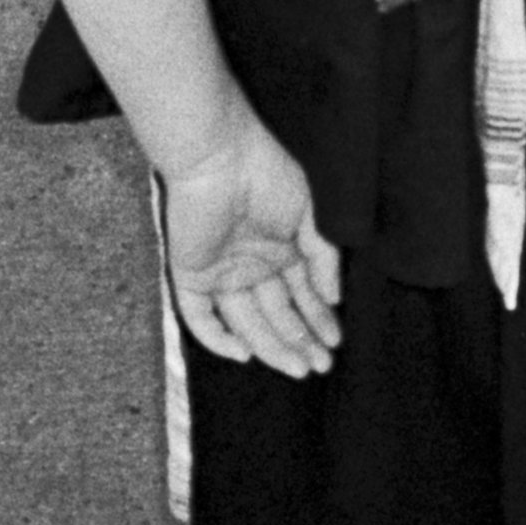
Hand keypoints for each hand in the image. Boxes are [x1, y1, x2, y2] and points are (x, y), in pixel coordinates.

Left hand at [159, 111, 342, 378]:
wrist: (221, 156)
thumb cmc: (267, 175)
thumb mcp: (309, 216)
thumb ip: (323, 258)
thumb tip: (335, 298)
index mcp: (277, 253)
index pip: (299, 298)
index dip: (318, 322)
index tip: (336, 344)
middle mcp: (249, 269)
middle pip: (274, 316)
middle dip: (299, 342)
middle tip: (321, 368)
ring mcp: (220, 275)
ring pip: (246, 322)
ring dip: (272, 346)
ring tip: (298, 368)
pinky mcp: (190, 276)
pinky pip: (200, 318)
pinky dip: (218, 339)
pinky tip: (246, 354)